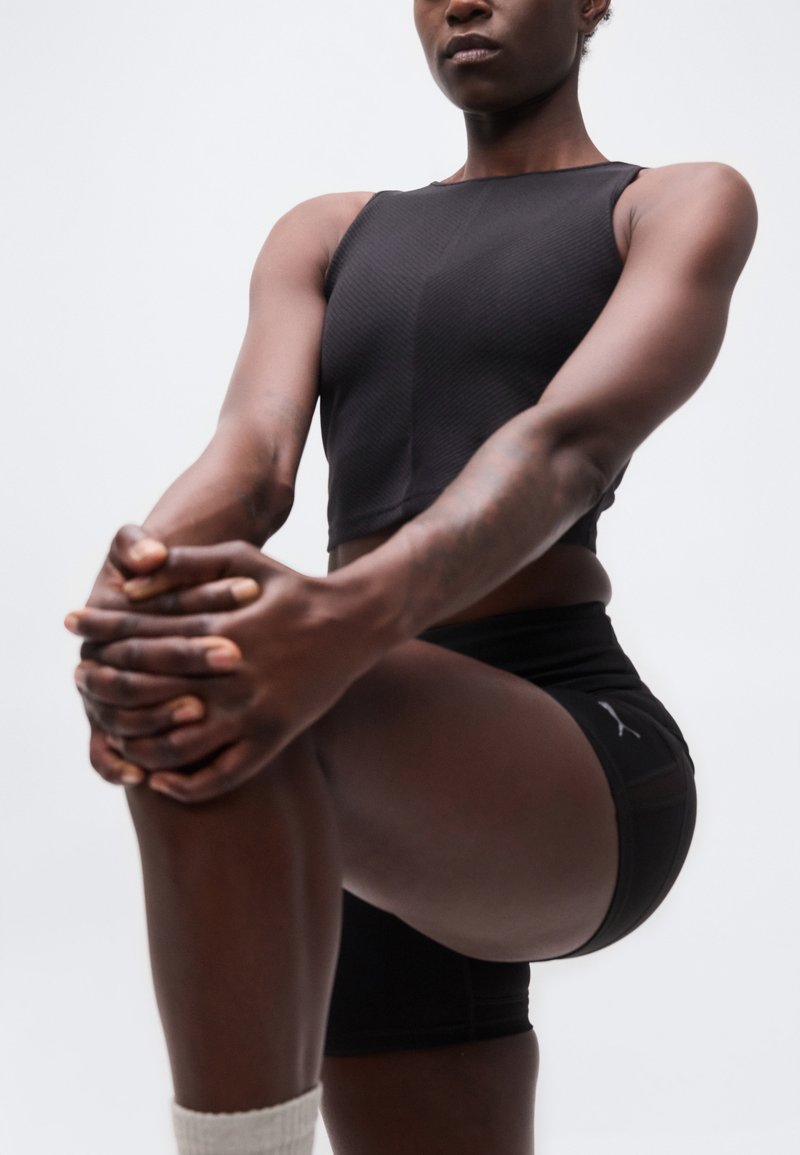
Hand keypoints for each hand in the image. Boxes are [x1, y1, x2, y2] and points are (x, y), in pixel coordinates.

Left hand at [67, 541, 389, 802]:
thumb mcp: (242, 558)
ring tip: (111, 734)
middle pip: (150, 690)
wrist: (354, 621)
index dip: (104, 629)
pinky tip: (159, 780)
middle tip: (79, 680)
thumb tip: (132, 583)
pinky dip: (185, 783)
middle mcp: (233, 675)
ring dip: (136, 742)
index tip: (74, 625)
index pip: (145, 633)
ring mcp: (252, 712)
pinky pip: (221, 775)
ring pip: (177, 744)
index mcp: (222, 629)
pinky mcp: (272, 738)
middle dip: (105, 685)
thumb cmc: (291, 586)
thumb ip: (187, 564)